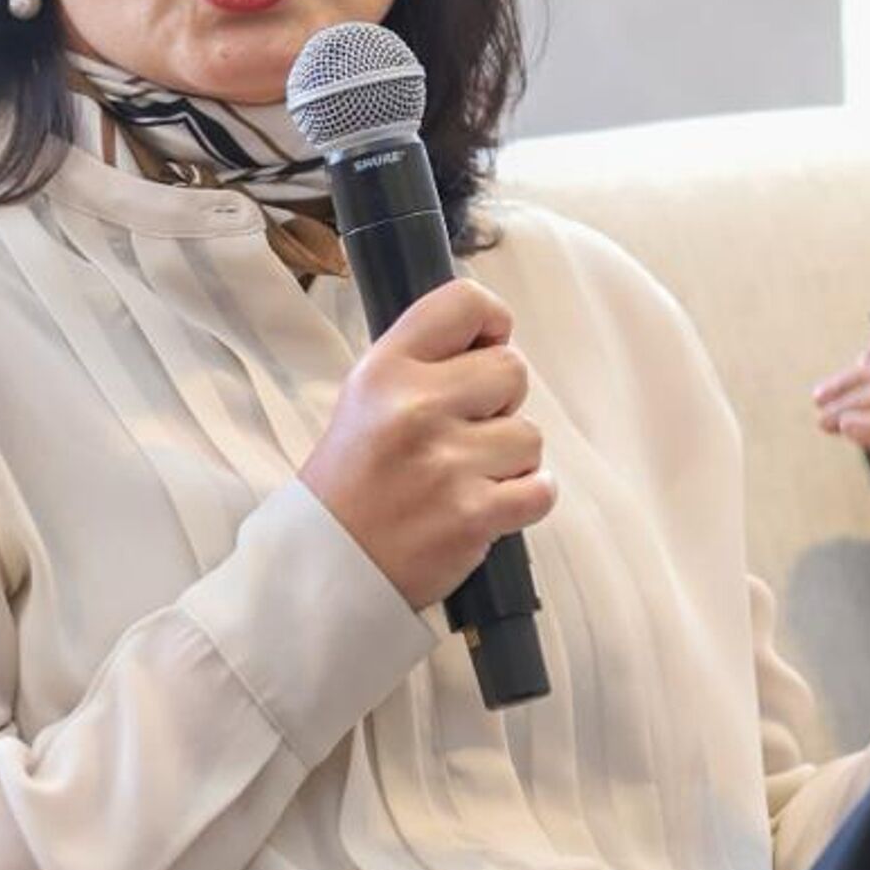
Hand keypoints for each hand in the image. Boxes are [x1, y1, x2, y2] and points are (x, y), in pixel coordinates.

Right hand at [299, 280, 558, 609]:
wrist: (328, 566)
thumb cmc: (353, 482)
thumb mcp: (365, 398)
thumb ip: (423, 362)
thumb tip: (494, 337)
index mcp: (385, 370)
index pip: (464, 302)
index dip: (492, 322)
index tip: (486, 346)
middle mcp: (415, 408)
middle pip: (512, 368)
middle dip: (501, 401)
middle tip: (465, 431)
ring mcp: (446, 463)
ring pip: (530, 435)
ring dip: (509, 459)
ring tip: (464, 477)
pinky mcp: (473, 515)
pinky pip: (541, 488)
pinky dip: (526, 498)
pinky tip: (490, 503)